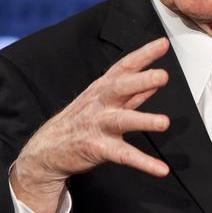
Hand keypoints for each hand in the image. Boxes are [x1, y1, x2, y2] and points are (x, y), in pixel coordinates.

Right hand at [11, 36, 171, 212]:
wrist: (46, 149)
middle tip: (162, 75)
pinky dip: (144, 163)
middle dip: (140, 80)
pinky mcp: (97, 149)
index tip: (162, 44)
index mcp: (102, 89)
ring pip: (121, 120)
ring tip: (164, 122)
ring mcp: (97, 125)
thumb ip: (132, 93)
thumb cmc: (81, 120)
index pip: (123, 67)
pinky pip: (124, 156)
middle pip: (120, 88)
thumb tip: (157, 80)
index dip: (143, 54)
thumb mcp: (103, 101)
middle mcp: (100, 103)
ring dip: (143, 120)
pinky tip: (161, 169)